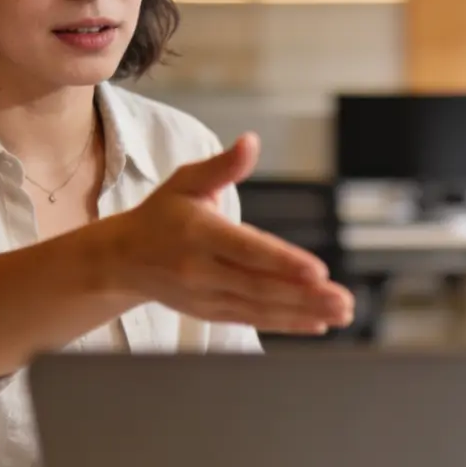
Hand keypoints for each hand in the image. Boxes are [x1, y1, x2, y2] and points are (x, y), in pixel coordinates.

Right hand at [106, 133, 353, 334]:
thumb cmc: (161, 216)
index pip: (247, 250)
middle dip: (305, 295)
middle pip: (260, 285)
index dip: (283, 262)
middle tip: (343, 299)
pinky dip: (287, 324)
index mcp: (199, 233)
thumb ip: (222, 166)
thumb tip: (251, 142)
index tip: (318, 271)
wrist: (122, 261)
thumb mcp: (186, 182)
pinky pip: (254, 320)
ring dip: (304, 312)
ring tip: (341, 313)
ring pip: (261, 308)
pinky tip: (317, 324)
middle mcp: (202, 270)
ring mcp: (207, 297)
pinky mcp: (212, 314)